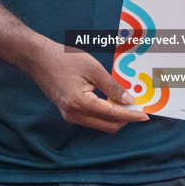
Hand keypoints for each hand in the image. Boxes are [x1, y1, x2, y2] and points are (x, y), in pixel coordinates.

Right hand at [28, 42, 147, 133]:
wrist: (39, 59)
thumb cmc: (65, 59)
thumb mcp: (93, 68)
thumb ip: (112, 86)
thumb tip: (129, 101)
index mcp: (80, 103)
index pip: (113, 115)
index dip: (131, 116)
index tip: (145, 115)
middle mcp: (74, 115)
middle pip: (108, 126)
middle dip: (125, 119)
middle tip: (138, 107)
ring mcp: (70, 116)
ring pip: (101, 125)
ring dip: (116, 117)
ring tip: (127, 103)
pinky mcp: (69, 113)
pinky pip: (93, 119)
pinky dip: (106, 114)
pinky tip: (113, 101)